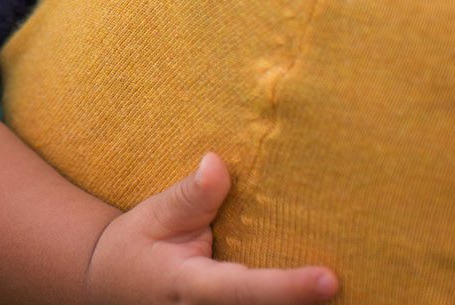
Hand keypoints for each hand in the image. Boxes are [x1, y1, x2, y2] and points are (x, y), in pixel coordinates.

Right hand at [83, 154, 337, 304]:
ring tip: (336, 288)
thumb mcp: (153, 217)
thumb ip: (189, 197)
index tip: (329, 279)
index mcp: (191, 287)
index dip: (289, 288)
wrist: (109, 286)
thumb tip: (218, 163)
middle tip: (345, 281)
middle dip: (305, 304)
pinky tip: (313, 292)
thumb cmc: (135, 248)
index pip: (245, 291)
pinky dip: (289, 303)